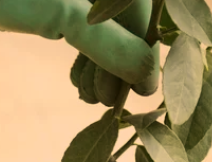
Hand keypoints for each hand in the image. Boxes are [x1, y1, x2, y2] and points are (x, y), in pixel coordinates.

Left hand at [0, 0, 158, 93]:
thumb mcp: (62, 16)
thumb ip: (110, 44)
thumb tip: (149, 80)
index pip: (143, 20)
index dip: (146, 58)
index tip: (142, 95)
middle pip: (128, 32)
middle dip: (119, 70)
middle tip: (103, 102)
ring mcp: (84, 2)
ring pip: (109, 39)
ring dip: (102, 72)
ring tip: (86, 96)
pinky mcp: (64, 9)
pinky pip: (89, 40)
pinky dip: (88, 64)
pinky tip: (78, 82)